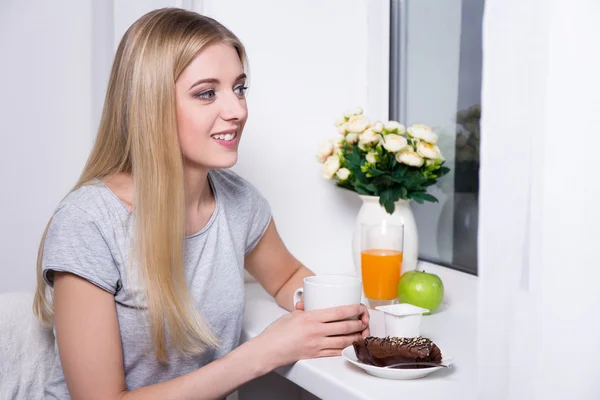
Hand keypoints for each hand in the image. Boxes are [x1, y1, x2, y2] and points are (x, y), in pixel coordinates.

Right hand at [255, 303, 369, 369]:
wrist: (269, 350)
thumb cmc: (276, 333)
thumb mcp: (291, 315)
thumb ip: (303, 310)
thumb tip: (308, 304)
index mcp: (311, 318)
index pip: (338, 312)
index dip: (353, 309)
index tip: (360, 307)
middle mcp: (316, 331)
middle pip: (344, 327)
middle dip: (358, 324)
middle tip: (364, 320)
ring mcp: (317, 344)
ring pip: (343, 341)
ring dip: (356, 337)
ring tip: (361, 333)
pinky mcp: (316, 355)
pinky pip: (335, 352)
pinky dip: (345, 349)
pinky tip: (350, 346)